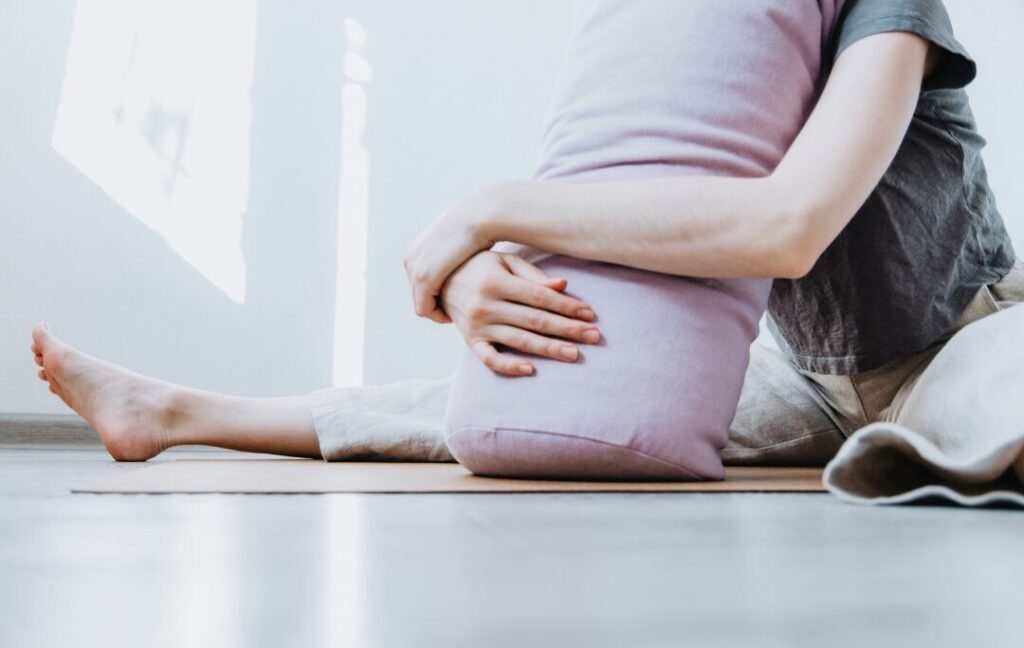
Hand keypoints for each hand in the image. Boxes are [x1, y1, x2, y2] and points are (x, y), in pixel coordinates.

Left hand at [402, 192, 495, 324]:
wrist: (480, 216)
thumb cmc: (480, 229)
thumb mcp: (459, 242)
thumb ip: (452, 255)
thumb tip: (456, 269)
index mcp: (416, 249)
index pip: (421, 283)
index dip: (439, 295)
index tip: (459, 300)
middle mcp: (410, 258)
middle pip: (419, 295)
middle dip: (439, 304)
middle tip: (460, 310)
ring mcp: (414, 268)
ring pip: (422, 304)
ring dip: (440, 311)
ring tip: (460, 313)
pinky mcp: (423, 279)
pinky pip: (425, 310)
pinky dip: (439, 316)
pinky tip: (457, 315)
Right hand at [440, 250, 601, 375]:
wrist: (438, 280)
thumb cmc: (478, 266)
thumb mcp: (504, 261)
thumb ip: (533, 274)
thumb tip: (563, 286)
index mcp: (496, 281)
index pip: (540, 297)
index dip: (567, 307)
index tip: (590, 314)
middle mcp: (486, 305)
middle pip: (535, 321)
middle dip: (567, 329)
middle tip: (594, 337)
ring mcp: (477, 326)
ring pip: (519, 341)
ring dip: (549, 349)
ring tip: (574, 354)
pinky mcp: (470, 341)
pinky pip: (490, 360)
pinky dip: (509, 367)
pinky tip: (531, 370)